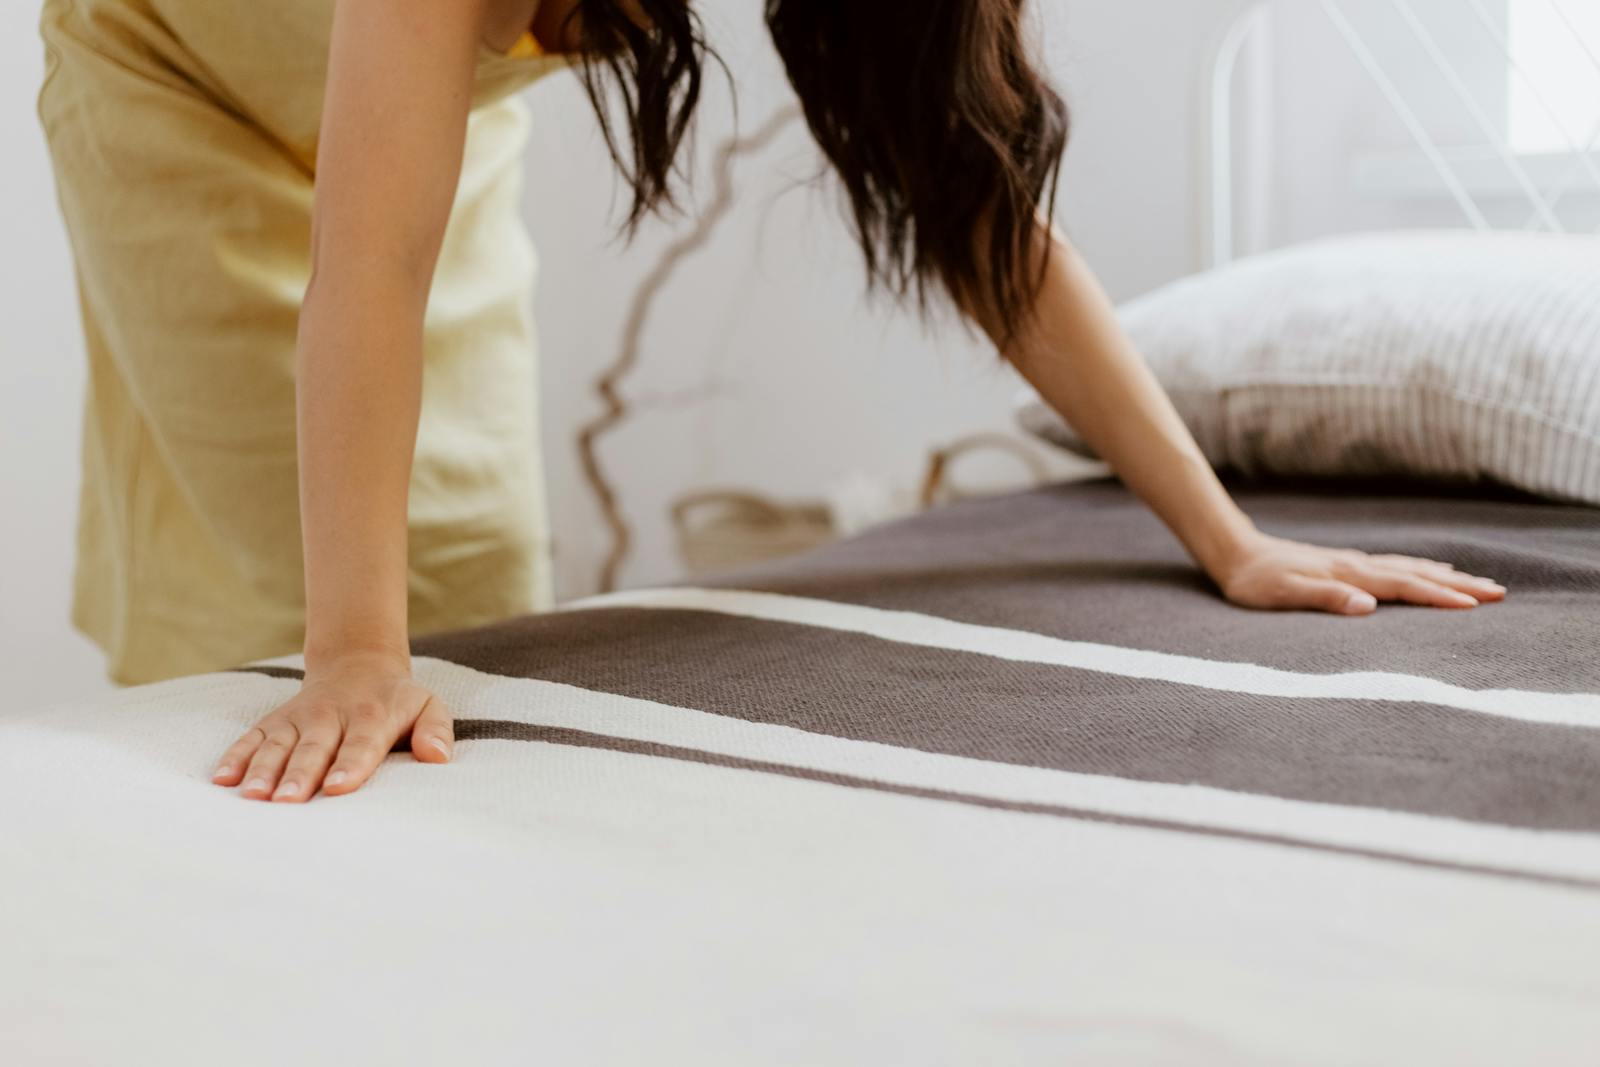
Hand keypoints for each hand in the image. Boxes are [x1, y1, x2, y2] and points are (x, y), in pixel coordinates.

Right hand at [211, 651, 454, 801]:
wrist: (358, 664)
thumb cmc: (396, 700)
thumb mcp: (427, 706)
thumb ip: (436, 730)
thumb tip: (439, 757)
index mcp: (371, 715)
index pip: (361, 743)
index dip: (350, 764)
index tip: (338, 787)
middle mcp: (330, 715)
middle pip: (314, 748)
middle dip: (300, 775)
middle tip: (287, 802)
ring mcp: (299, 718)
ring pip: (278, 744)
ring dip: (263, 769)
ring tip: (251, 796)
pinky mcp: (275, 721)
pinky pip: (252, 737)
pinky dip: (236, 756)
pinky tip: (222, 780)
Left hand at [1213, 532, 1506, 615]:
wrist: (1235, 553)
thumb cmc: (1255, 581)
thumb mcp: (1284, 595)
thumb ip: (1326, 598)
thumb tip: (1368, 608)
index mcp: (1348, 575)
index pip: (1402, 587)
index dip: (1438, 597)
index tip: (1474, 606)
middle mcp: (1356, 566)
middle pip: (1416, 574)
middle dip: (1458, 585)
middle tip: (1499, 593)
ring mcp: (1353, 563)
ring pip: (1408, 568)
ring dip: (1445, 576)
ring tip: (1478, 583)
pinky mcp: (1346, 564)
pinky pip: (1394, 566)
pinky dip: (1419, 569)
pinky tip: (1431, 570)